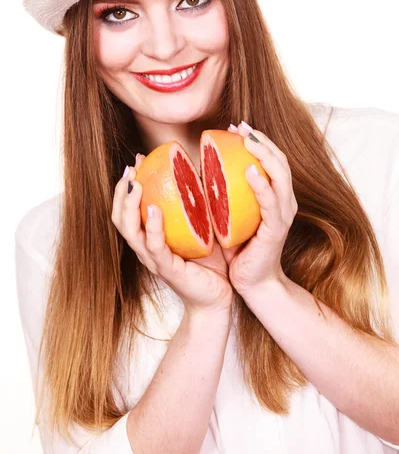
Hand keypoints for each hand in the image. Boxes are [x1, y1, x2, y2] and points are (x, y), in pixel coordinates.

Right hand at [111, 155, 232, 315]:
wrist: (218, 298)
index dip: (128, 186)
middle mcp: (147, 248)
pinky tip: (154, 209)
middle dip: (121, 192)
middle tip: (130, 169)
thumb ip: (195, 206)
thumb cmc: (210, 263)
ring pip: (130, 231)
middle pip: (120, 218)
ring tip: (135, 184)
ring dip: (129, 205)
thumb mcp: (200, 228)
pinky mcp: (167, 269)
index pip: (129, 210)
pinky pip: (154, 246)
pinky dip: (152, 227)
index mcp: (151, 238)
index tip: (137, 161)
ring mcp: (154, 259)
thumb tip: (200, 171)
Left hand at [222, 122, 297, 296]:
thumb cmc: (239, 249)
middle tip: (240, 125)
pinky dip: (261, 184)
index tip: (236, 125)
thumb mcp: (230, 216)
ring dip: (264, 154)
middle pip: (280, 160)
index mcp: (275, 196)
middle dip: (261, 139)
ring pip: (281, 175)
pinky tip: (248, 170)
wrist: (253, 282)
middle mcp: (284, 201)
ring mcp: (283, 214)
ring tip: (247, 139)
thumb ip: (224, 194)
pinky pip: (270, 202)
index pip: (271, 159)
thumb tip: (199, 170)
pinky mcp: (277, 229)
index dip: (257, 139)